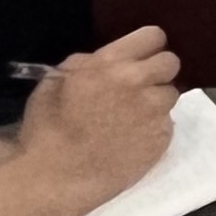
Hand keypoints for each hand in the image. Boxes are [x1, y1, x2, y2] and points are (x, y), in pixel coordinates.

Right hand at [13, 28, 181, 212]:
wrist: (54, 179)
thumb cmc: (46, 130)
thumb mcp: (55, 81)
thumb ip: (86, 63)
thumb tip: (104, 61)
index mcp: (111, 63)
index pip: (153, 37)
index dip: (147, 47)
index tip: (140, 59)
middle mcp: (139, 82)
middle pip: (170, 63)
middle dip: (156, 73)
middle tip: (137, 90)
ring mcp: (154, 111)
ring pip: (170, 95)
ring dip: (154, 103)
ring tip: (130, 120)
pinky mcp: (162, 138)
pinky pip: (166, 124)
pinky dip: (152, 130)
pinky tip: (130, 141)